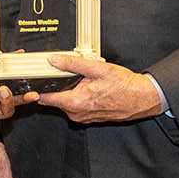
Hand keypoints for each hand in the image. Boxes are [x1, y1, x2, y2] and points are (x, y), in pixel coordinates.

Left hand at [38, 53, 162, 122]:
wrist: (142, 98)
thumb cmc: (124, 85)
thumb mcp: (97, 68)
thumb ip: (72, 63)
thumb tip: (54, 60)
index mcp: (75, 103)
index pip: (45, 99)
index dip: (39, 88)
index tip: (36, 79)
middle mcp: (77, 114)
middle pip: (56, 99)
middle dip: (59, 85)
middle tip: (69, 72)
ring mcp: (83, 117)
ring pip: (66, 102)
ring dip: (70, 90)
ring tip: (85, 79)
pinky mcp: (89, 118)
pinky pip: (76, 106)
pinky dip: (79, 96)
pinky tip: (90, 87)